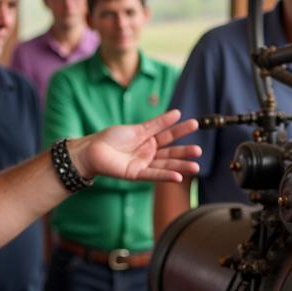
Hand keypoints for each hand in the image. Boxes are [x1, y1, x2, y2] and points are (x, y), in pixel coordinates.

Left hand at [72, 109, 201, 182]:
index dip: (181, 130)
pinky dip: (165, 175)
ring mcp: (143, 164)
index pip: (168, 134)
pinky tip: (178, 177)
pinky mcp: (135, 174)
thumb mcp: (137, 129)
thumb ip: (157, 124)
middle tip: (199, 150)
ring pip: (165, 164)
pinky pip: (153, 174)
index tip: (195, 123)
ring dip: (180, 166)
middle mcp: (148, 153)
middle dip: (184, 152)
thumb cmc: (111, 138)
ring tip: (196, 166)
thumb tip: (177, 113)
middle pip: (170, 152)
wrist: (92, 150)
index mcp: (149, 140)